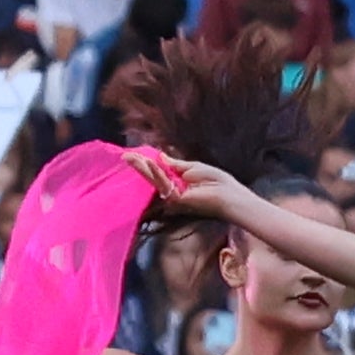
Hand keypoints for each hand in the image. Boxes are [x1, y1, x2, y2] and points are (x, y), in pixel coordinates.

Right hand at [136, 149, 251, 224]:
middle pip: (153, 177)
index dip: (147, 162)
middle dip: (139, 165)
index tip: (134, 153)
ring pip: (154, 180)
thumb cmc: (217, 182)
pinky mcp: (177, 200)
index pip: (159, 171)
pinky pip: (164, 185)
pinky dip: (157, 173)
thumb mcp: (193, 167)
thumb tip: (161, 156)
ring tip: (128, 157)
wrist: (230, 195)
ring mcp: (173, 196)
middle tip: (125, 155)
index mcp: (178, 182)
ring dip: (142, 168)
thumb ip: (175, 163)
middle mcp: (172, 190)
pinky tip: (149, 163)